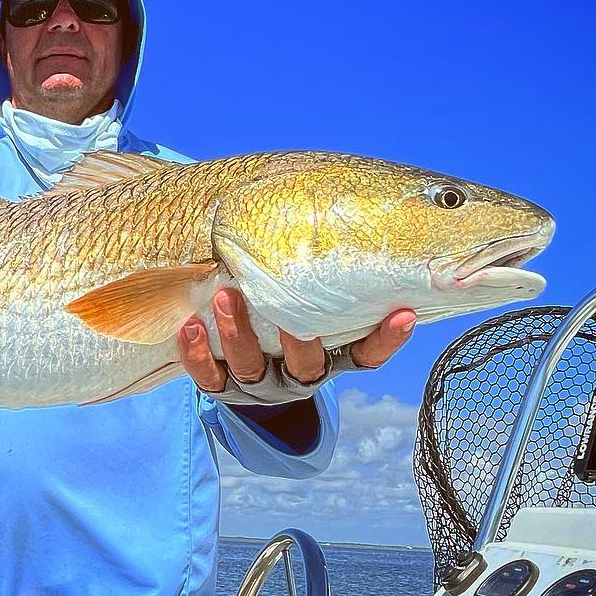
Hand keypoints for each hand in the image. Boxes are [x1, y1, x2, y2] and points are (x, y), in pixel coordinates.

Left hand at [177, 288, 415, 398]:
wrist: (243, 370)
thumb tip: (343, 207)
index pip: (367, 355)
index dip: (387, 339)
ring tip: (227, 295)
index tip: (405, 313)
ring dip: (238, 333)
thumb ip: (324, 274)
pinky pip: (207, 377)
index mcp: (330, 355)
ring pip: (251, 368)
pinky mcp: (222, 388)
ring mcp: (260, 385)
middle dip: (297, 336)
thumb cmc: (286, 312)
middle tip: (285, 305)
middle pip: (306, 364)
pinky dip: (198, 353)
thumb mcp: (311, 301)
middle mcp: (298, 375)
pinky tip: (190, 325)